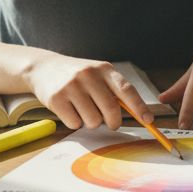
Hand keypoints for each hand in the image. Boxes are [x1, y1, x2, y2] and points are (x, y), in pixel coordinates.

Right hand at [23, 53, 151, 129]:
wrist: (44, 68)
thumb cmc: (78, 76)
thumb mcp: (98, 75)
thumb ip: (114, 91)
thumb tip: (137, 114)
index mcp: (104, 69)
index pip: (126, 90)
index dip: (140, 107)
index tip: (148, 120)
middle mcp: (89, 75)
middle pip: (111, 110)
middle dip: (113, 122)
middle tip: (111, 123)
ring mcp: (72, 86)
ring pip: (93, 121)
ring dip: (91, 122)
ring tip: (84, 110)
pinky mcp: (56, 99)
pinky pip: (75, 124)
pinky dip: (75, 122)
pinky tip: (70, 110)